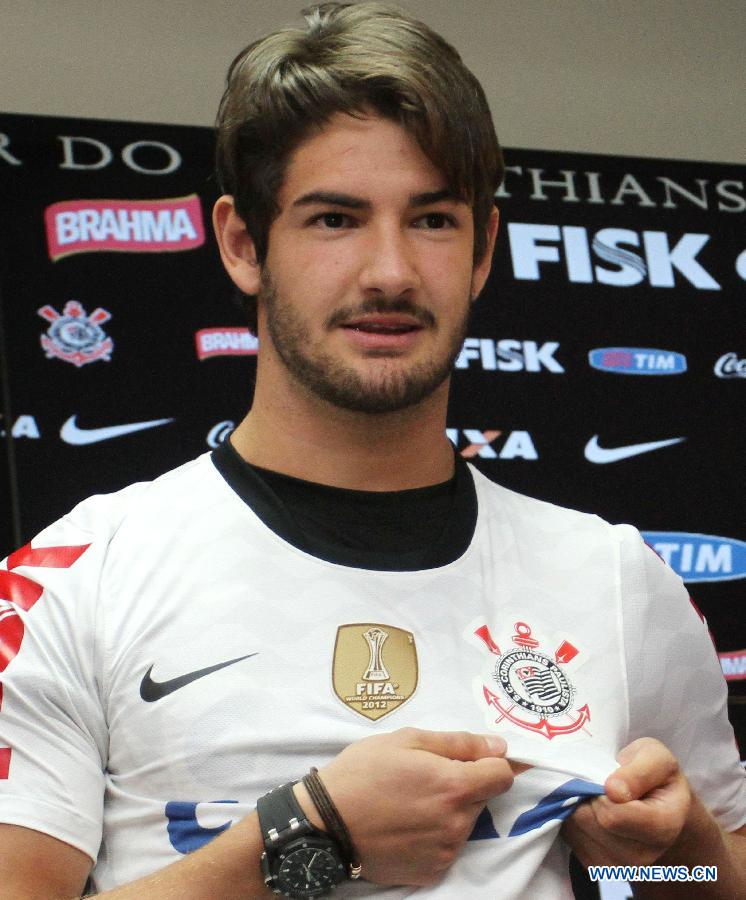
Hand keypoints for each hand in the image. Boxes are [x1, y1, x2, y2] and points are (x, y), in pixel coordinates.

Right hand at [296, 727, 518, 886]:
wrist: (325, 823)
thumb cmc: (363, 772)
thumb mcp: (406, 740)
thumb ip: (458, 742)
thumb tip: (499, 745)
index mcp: (454, 786)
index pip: (503, 775)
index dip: (493, 762)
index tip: (476, 758)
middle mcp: (457, 823)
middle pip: (481, 797)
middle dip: (463, 784)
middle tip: (425, 776)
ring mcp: (445, 852)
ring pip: (464, 822)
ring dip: (449, 809)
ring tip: (410, 800)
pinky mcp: (431, 872)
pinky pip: (446, 846)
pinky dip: (434, 834)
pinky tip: (406, 823)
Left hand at [562, 737, 691, 866]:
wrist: (657, 805)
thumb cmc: (655, 776)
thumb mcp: (655, 757)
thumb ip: (640, 770)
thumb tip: (613, 789)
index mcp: (664, 827)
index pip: (612, 815)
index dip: (602, 790)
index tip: (610, 780)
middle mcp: (644, 856)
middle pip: (589, 821)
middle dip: (587, 795)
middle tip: (601, 785)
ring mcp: (620, 868)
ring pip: (575, 828)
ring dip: (578, 805)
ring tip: (598, 798)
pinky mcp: (597, 868)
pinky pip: (569, 836)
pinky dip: (573, 818)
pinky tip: (592, 811)